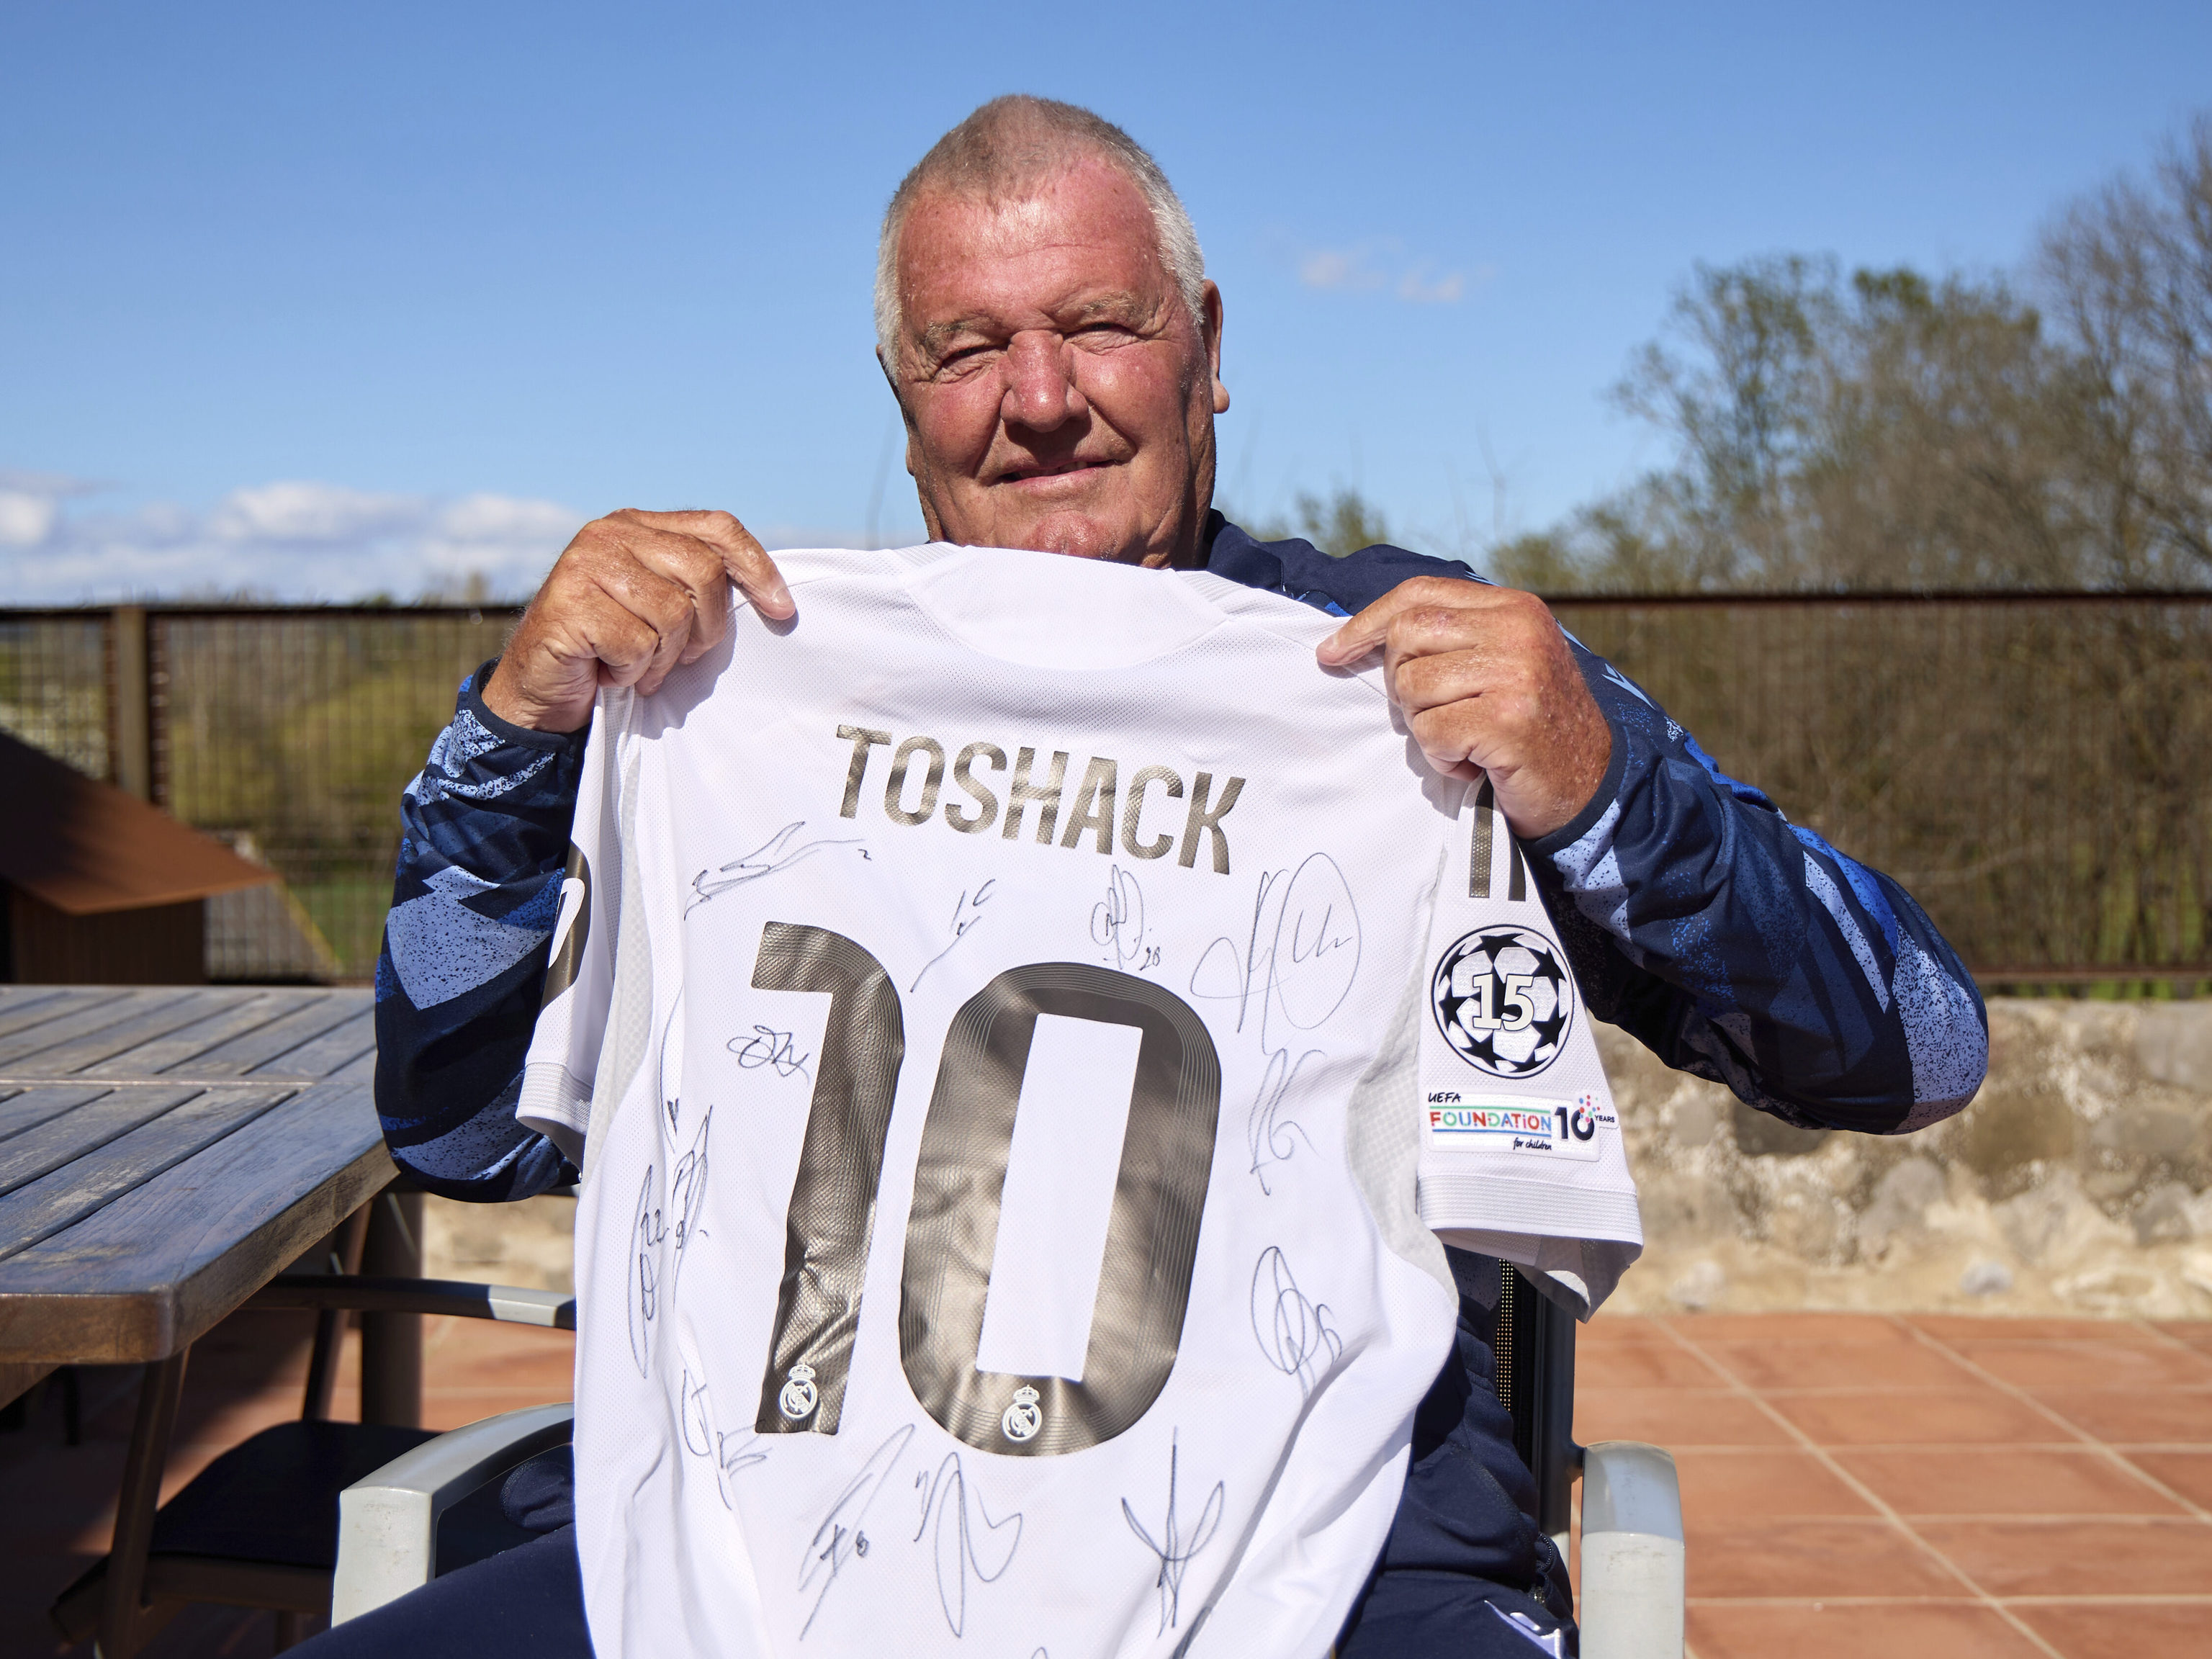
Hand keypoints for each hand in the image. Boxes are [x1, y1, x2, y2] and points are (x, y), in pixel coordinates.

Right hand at [483, 510, 795, 731]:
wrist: (539, 690)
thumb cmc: (610, 651)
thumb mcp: (660, 609)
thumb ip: (696, 587)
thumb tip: (770, 597)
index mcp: (638, 526)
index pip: (717, 527)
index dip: (757, 567)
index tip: (782, 611)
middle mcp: (610, 533)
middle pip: (705, 571)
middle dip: (707, 629)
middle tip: (682, 658)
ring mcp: (585, 564)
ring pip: (673, 614)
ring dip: (662, 657)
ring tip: (635, 664)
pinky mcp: (568, 603)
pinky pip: (637, 644)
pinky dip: (630, 671)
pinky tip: (607, 671)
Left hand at [1315, 578, 1610, 838]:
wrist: (1591, 787)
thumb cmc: (1531, 730)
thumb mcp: (1502, 664)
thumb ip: (1452, 640)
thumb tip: (1360, 635)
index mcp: (1514, 608)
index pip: (1418, 594)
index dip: (1366, 622)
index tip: (1332, 651)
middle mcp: (1517, 630)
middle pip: (1406, 635)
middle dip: (1399, 683)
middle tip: (1432, 715)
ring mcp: (1514, 672)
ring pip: (1411, 688)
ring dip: (1426, 727)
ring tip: (1465, 742)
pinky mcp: (1507, 719)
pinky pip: (1431, 732)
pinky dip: (1442, 758)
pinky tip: (1475, 764)